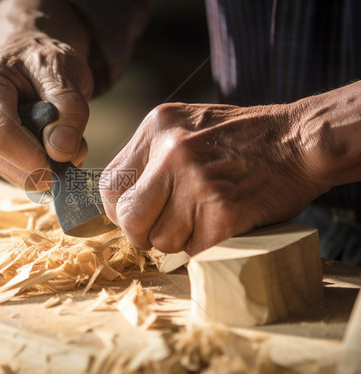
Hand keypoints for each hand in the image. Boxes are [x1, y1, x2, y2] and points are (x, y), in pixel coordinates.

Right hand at [0, 0, 91, 188]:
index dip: (35, 157)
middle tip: (77, 146)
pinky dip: (38, 168)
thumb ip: (69, 106)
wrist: (21, 58)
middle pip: (8, 162)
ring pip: (14, 174)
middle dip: (48, 163)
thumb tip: (62, 150)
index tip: (66, 160)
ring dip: (46, 166)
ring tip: (61, 136)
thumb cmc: (40, 59)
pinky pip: (16, 175)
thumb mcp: (64, 69)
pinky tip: (46, 144)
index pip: (2, 136)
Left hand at [101, 102, 327, 254]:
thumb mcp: (187, 124)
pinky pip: (194, 250)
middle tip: (163, 230)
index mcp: (157, 127)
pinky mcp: (223, 214)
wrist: (300, 140)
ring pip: (162, 241)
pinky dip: (206, 246)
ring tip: (204, 218)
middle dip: (142, 235)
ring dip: (180, 240)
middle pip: (129, 218)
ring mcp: (197, 183)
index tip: (136, 216)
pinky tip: (222, 225)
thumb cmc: (243, 137)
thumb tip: (124, 202)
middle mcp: (171, 153)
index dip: (119, 210)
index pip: (110, 185)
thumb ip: (152, 156)